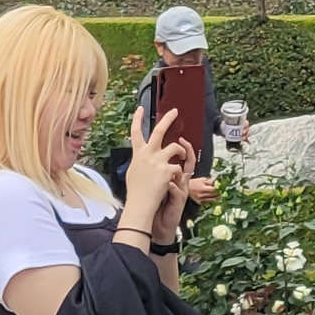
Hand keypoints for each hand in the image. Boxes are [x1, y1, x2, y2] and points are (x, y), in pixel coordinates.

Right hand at [122, 102, 194, 236]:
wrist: (140, 204)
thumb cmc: (136, 191)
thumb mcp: (133, 172)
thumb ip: (139, 161)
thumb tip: (142, 156)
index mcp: (138, 154)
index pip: (135, 133)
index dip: (137, 119)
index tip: (140, 109)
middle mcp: (147, 154)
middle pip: (159, 131)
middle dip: (168, 119)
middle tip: (175, 111)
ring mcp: (157, 161)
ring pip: (175, 147)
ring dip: (181, 151)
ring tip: (182, 155)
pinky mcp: (167, 169)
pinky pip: (178, 166)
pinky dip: (178, 173)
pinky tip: (173, 180)